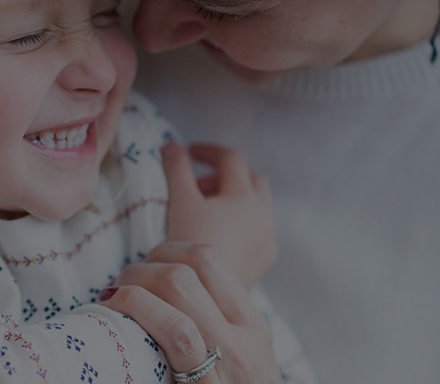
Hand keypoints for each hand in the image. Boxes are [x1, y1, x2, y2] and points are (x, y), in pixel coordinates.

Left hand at [99, 242, 280, 383]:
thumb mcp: (237, 368)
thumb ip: (214, 335)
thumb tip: (159, 304)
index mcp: (254, 327)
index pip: (212, 259)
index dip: (169, 251)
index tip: (145, 267)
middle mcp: (248, 336)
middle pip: (193, 265)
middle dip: (146, 264)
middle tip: (121, 284)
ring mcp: (232, 359)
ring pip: (180, 286)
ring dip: (136, 281)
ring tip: (114, 297)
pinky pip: (176, 331)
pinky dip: (139, 308)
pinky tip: (116, 309)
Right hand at [161, 142, 277, 288]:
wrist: (204, 295)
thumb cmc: (190, 246)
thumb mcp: (180, 203)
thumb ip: (177, 169)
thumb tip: (171, 144)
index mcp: (244, 196)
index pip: (231, 158)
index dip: (209, 151)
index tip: (190, 153)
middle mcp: (263, 213)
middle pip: (251, 179)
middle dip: (226, 176)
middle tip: (199, 187)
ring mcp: (268, 237)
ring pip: (258, 205)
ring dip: (236, 200)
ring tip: (207, 212)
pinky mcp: (266, 257)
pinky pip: (259, 229)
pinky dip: (243, 222)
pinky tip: (220, 236)